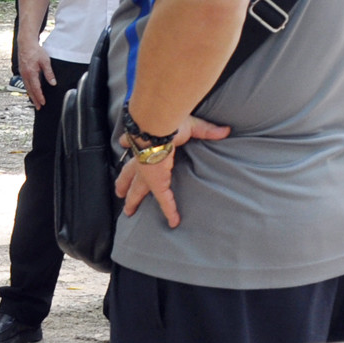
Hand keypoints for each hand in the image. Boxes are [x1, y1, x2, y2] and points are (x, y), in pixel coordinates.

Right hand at [16, 39, 52, 109]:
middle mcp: (25, 75)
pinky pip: (25, 83)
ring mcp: (22, 73)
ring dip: (31, 96)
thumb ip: (49, 73)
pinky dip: (29, 89)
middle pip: (30, 90)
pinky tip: (32, 92)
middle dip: (35, 100)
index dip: (40, 97)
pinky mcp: (22, 72)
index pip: (36, 88)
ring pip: (27, 88)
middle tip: (39, 108)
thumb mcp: (45, 61)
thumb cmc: (36, 51)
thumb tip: (53, 83)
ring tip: (35, 103)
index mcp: (31, 73)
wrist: (26, 43)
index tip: (43, 103)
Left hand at [114, 114, 231, 229]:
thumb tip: (225, 130)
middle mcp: (141, 158)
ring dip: (131, 199)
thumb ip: (206, 130)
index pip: (134, 144)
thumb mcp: (189, 125)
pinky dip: (170, 211)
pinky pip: (164, 200)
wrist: (157, 126)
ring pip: (136, 189)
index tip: (123, 142)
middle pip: (128, 173)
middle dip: (123, 182)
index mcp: (145, 142)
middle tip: (119, 192)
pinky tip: (174, 222)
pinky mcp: (156, 182)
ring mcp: (146, 173)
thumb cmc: (169, 120)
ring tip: (128, 211)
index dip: (127, 142)